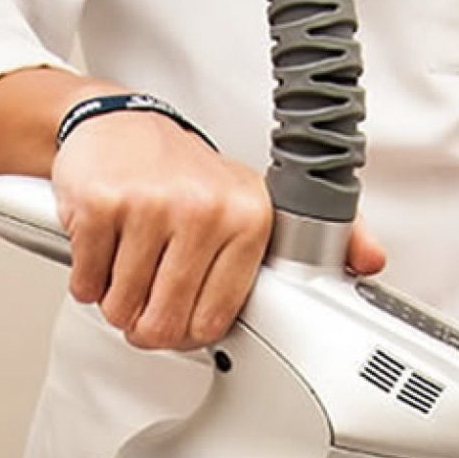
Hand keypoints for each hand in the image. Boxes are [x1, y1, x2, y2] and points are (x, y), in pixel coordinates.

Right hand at [52, 112, 384, 349]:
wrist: (123, 124)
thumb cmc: (189, 178)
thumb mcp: (262, 203)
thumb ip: (327, 237)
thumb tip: (372, 262)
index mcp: (248, 217)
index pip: (213, 321)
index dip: (188, 333)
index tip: (184, 318)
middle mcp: (203, 209)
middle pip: (163, 323)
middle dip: (146, 326)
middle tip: (146, 301)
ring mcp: (149, 206)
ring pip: (122, 307)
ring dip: (116, 302)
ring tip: (129, 267)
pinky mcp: (101, 205)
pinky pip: (87, 281)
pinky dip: (87, 279)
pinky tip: (104, 251)